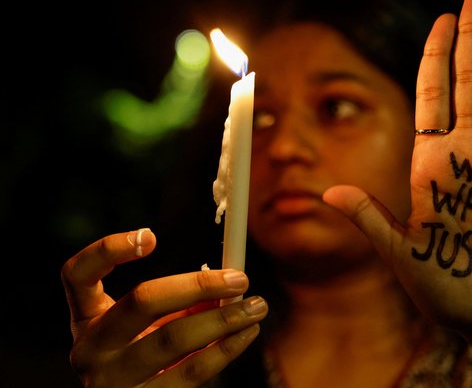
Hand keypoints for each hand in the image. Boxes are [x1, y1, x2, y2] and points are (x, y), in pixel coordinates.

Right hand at [61, 229, 267, 386]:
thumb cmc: (141, 358)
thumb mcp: (145, 328)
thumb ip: (174, 304)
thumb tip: (224, 288)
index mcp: (85, 321)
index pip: (77, 275)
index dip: (108, 249)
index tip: (151, 235)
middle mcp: (89, 351)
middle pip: (141, 302)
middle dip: (197, 285)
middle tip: (240, 278)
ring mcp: (111, 383)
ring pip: (172, 340)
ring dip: (222, 320)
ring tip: (256, 307)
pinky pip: (190, 373)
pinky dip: (224, 350)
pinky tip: (246, 335)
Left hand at [324, 0, 471, 339]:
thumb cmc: (449, 290)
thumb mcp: (401, 253)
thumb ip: (370, 219)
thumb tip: (326, 194)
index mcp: (432, 165)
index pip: (433, 97)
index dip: (436, 58)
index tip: (439, 20)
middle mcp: (469, 155)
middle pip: (469, 82)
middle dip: (471, 36)